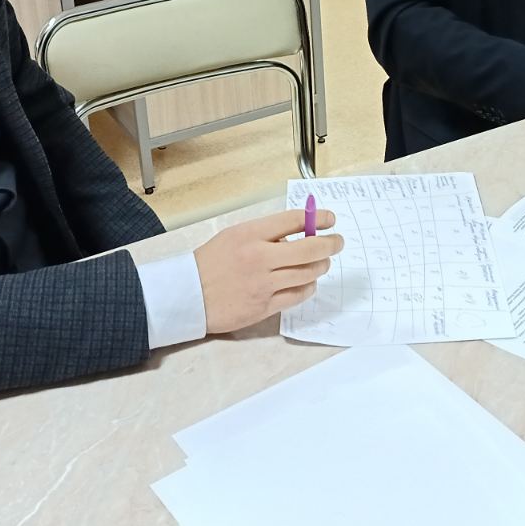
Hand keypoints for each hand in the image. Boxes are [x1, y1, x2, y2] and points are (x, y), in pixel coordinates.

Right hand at [195, 208, 342, 333]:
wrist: (187, 296)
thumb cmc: (210, 263)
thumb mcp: (234, 236)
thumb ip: (265, 234)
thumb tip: (299, 235)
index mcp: (250, 234)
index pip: (293, 220)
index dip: (318, 218)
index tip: (331, 218)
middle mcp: (259, 258)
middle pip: (309, 249)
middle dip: (330, 243)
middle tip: (337, 241)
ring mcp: (263, 284)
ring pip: (308, 273)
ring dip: (321, 266)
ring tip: (322, 262)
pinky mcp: (264, 307)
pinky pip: (298, 296)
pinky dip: (308, 287)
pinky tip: (309, 282)